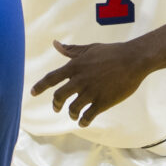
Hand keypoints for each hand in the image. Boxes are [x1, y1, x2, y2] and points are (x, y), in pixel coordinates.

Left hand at [30, 39, 148, 126]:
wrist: (133, 59)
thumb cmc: (112, 52)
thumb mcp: (90, 48)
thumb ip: (71, 50)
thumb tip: (55, 44)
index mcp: (75, 66)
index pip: (51, 78)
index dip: (40, 87)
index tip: (32, 93)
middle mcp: (80, 80)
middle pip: (59, 96)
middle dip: (56, 104)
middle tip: (57, 107)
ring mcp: (91, 92)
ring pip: (72, 109)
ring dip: (71, 114)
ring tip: (74, 115)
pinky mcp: (103, 102)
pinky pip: (88, 116)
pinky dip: (83, 121)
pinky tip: (84, 121)